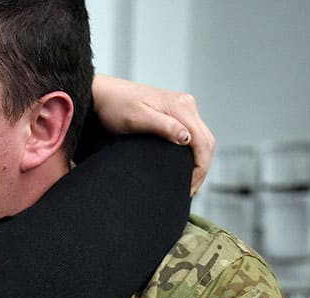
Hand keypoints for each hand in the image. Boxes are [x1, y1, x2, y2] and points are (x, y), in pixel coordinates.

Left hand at [92, 74, 215, 195]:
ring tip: (188, 184)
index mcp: (180, 106)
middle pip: (206, 141)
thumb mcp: (136, 119)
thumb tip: (187, 138)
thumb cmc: (114, 106)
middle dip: (202, 169)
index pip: (202, 142)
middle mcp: (186, 105)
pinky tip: (183, 167)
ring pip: (202, 139)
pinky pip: (193, 135)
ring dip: (199, 162)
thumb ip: (163, 126)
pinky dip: (193, 153)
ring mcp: (182, 108)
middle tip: (189, 192)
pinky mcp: (175, 113)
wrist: (102, 94)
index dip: (200, 168)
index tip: (189, 188)